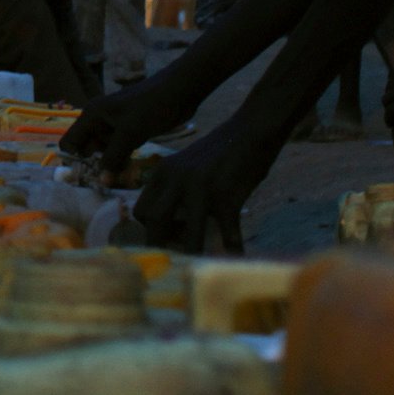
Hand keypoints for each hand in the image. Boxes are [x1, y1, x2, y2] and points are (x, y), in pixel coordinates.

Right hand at [60, 76, 184, 174]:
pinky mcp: (130, 132)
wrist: (180, 91)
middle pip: (87, 149)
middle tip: (109, 182)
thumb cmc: (152, 105)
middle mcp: (99, 121)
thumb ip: (113, 156)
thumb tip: (101, 180)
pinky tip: (132, 171)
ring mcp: (115, 127)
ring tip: (123, 177)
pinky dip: (123, 160)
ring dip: (111, 165)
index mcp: (92, 115)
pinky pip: (119, 151)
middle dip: (96, 166)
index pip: (70, 142)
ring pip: (104, 152)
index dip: (75, 159)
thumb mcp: (130, 131)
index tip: (89, 176)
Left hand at [129, 117, 284, 252]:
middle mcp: (176, 180)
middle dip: (160, 244)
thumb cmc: (220, 153)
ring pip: (188, 231)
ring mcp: (201, 188)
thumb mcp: (187, 166)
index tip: (164, 238)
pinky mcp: (226, 194)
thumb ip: (177, 190)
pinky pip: (227, 230)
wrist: (250, 130)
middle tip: (172, 258)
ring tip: (197, 264)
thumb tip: (175, 227)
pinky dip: (232, 246)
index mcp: (163, 172)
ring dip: (193, 251)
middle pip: (155, 221)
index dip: (150, 229)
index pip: (142, 209)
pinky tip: (236, 255)